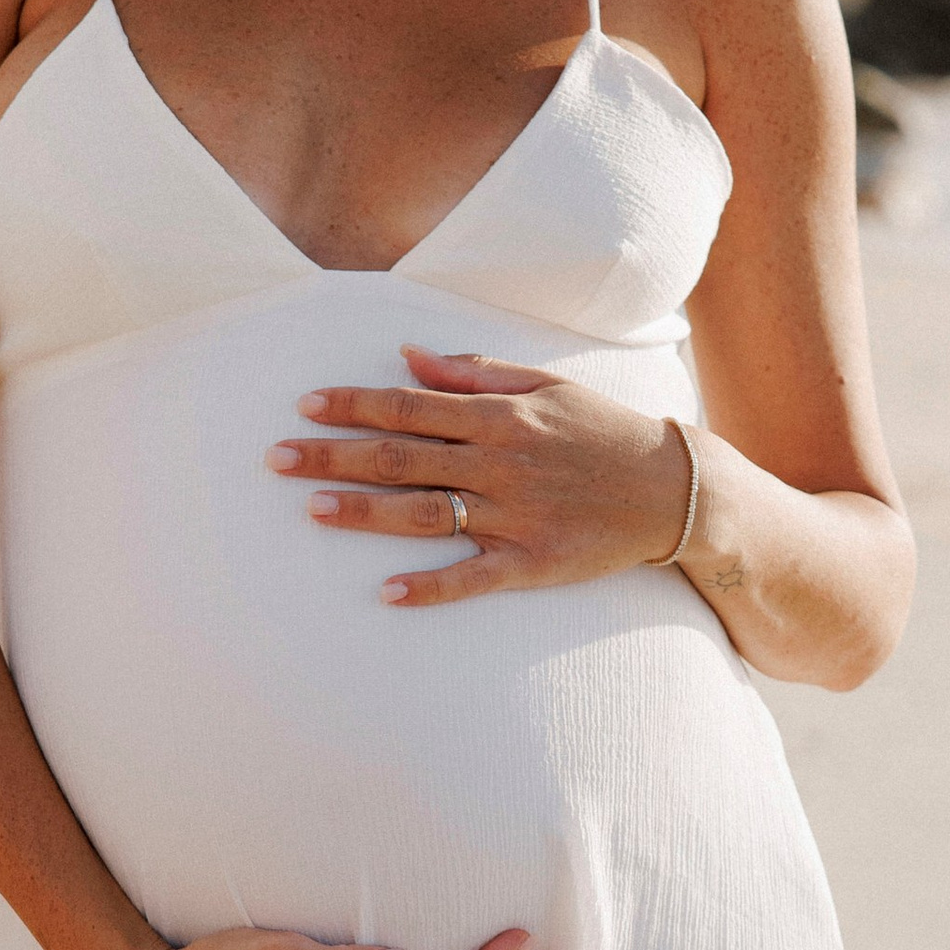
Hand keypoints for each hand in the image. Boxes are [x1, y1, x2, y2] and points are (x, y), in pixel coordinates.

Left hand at [267, 349, 693, 608]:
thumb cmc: (602, 431)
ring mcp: (516, 514)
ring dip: (365, 512)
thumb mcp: (545, 385)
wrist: (672, 489)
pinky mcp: (535, 562)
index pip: (410, 406)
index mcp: (501, 415)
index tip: (304, 405)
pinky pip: (474, 578)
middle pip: (402, 457)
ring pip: (426, 513)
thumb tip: (407, 356)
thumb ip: (474, 371)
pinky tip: (387, 593)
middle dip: (335, 455)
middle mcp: (501, 462)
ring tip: (311, 510)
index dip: (353, 405)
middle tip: (277, 459)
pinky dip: (431, 586)